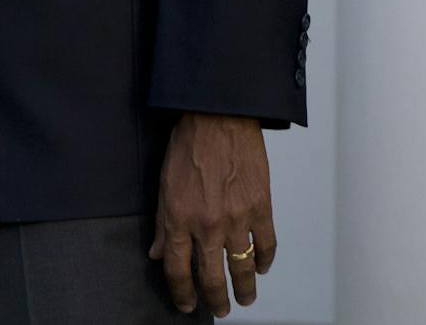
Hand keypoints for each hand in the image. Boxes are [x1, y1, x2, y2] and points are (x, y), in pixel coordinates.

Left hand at [149, 113, 275, 316]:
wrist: (219, 119)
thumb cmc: (188, 147)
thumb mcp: (163, 185)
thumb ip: (163, 224)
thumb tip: (159, 254)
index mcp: (180, 218)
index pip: (178, 269)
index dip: (181, 292)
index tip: (186, 305)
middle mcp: (208, 225)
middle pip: (212, 277)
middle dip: (215, 300)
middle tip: (219, 310)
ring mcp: (238, 219)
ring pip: (243, 269)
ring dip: (244, 289)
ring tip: (244, 299)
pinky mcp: (262, 209)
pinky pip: (267, 246)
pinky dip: (265, 261)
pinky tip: (260, 268)